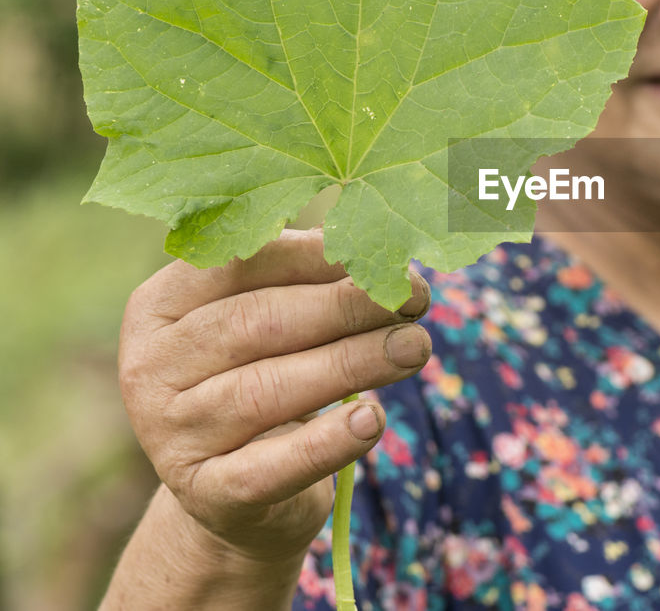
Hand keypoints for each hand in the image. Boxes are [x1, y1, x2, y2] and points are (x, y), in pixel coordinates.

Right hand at [117, 228, 431, 563]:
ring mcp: (171, 436)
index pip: (239, 265)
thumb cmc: (261, 379)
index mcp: (159, 307)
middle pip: (257, 324)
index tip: (384, 258)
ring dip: (352, 362)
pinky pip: (273, 466)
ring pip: (267, 389)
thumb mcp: (268, 326)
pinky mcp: (208, 495)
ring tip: (414, 347)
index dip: (319, 257)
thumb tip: (383, 256)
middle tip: (414, 300)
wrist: (234, 494)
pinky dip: (328, 442)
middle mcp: (152, 368)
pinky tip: (373, 419)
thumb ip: (307, 285)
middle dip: (345, 307)